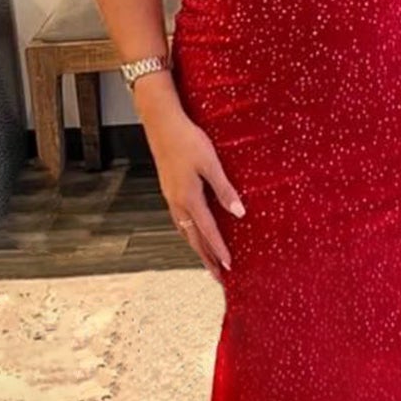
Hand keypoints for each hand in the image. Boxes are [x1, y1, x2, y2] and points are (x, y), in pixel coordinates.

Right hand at [146, 111, 244, 286]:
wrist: (161, 124)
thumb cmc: (188, 140)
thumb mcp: (211, 163)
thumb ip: (224, 189)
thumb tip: (239, 213)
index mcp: (189, 198)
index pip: (208, 232)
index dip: (219, 250)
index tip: (230, 267)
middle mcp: (177, 203)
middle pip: (194, 239)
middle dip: (207, 259)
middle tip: (219, 277)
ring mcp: (171, 197)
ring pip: (185, 231)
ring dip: (197, 248)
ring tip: (208, 262)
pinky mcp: (169, 190)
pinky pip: (180, 220)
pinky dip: (189, 233)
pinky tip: (193, 233)